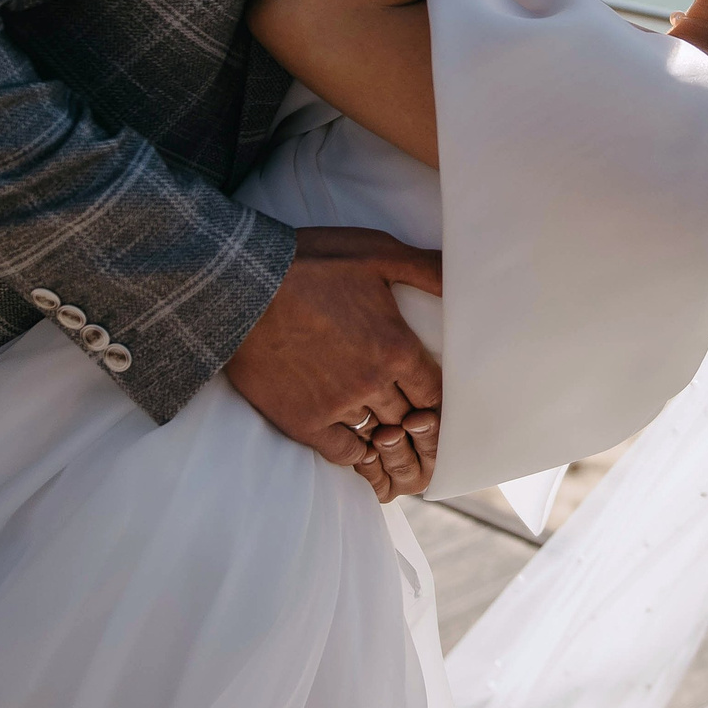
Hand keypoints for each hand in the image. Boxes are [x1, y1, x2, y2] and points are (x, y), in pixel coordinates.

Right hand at [225, 227, 442, 490]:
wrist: (243, 284)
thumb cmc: (312, 262)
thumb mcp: (378, 252)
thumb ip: (426, 269)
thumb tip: (465, 274)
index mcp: (397, 349)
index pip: (437, 393)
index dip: (439, 400)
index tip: (435, 400)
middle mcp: (373, 385)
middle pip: (410, 419)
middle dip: (417, 423)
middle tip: (419, 427)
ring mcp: (337, 407)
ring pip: (378, 438)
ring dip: (388, 439)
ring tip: (395, 443)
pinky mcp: (302, 421)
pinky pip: (342, 455)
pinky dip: (356, 455)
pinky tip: (360, 447)